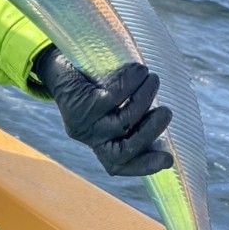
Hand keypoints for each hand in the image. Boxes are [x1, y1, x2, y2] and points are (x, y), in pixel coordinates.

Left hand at [34, 46, 172, 177]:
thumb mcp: (115, 104)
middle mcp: (90, 138)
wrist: (60, 63)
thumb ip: (133, 115)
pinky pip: (113, 98)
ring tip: (153, 79)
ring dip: (145, 98)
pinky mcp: (80, 106)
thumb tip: (163, 119)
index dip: (145, 166)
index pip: (120, 164)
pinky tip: (139, 71)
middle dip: (150, 133)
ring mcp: (84, 124)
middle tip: (166, 112)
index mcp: (100, 142)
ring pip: (123, 122)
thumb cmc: (94, 83)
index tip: (168, 159)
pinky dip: (131, 83)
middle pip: (123, 151)